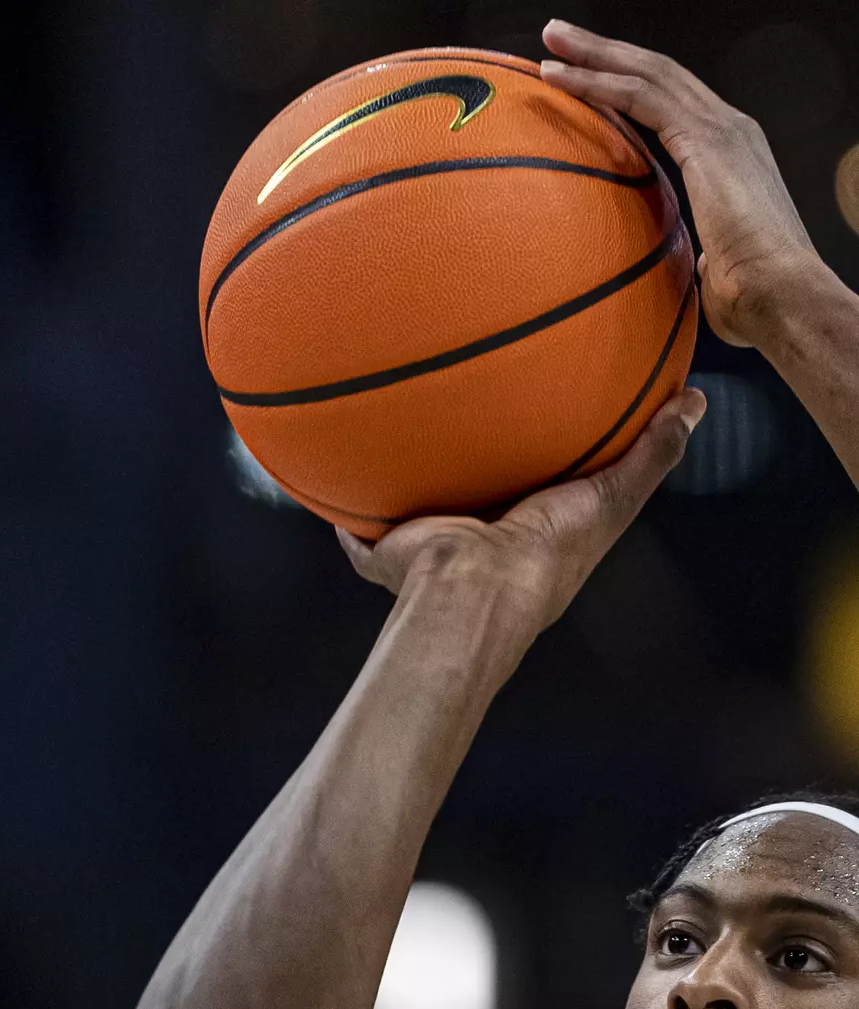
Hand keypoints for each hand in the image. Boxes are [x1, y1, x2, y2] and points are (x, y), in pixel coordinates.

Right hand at [336, 389, 705, 635]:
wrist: (474, 587)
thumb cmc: (547, 552)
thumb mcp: (612, 498)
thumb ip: (652, 453)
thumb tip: (696, 401)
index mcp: (530, 532)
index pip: (534, 491)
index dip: (534, 461)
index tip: (531, 421)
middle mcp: (481, 540)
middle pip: (472, 499)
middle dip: (464, 473)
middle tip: (457, 424)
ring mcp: (433, 548)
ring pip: (417, 513)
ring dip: (407, 489)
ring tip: (393, 440)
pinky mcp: (388, 553)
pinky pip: (358, 536)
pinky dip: (344, 525)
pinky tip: (331, 487)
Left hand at [540, 20, 820, 347]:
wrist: (779, 296)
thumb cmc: (748, 299)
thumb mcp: (710, 267)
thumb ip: (689, 254)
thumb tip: (669, 271)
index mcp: (729, 156)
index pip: (669, 105)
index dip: (626, 86)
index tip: (585, 78)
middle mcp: (728, 130)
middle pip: (657, 74)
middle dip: (606, 53)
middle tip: (559, 38)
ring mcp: (721, 129)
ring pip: (647, 73)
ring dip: (595, 54)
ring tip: (552, 40)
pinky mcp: (706, 139)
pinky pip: (641, 96)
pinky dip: (597, 82)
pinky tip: (560, 77)